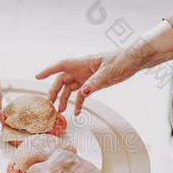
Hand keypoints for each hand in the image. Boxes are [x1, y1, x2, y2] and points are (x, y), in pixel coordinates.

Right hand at [36, 20, 172, 114]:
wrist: (135, 60)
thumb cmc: (123, 59)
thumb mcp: (109, 71)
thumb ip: (95, 82)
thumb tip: (83, 93)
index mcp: (83, 63)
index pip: (61, 65)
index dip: (48, 71)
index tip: (37, 77)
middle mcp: (82, 70)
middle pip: (62, 80)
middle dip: (54, 91)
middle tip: (50, 104)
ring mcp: (87, 77)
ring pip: (70, 89)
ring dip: (65, 99)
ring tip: (61, 111)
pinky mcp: (93, 84)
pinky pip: (82, 95)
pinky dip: (79, 103)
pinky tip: (78, 113)